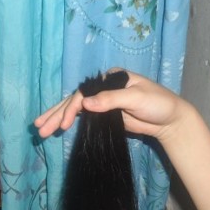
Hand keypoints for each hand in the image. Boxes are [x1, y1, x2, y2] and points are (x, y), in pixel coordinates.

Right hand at [34, 69, 193, 145]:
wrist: (170, 120)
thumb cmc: (158, 104)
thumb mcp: (136, 98)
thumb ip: (111, 100)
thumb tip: (85, 104)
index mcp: (110, 78)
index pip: (83, 93)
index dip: (71, 108)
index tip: (63, 124)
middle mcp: (103, 88)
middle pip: (74, 100)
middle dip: (55, 114)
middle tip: (38, 128)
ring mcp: (102, 103)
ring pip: (75, 110)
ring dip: (57, 120)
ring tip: (40, 131)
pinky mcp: (105, 117)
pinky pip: (83, 120)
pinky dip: (69, 124)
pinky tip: (56, 129)